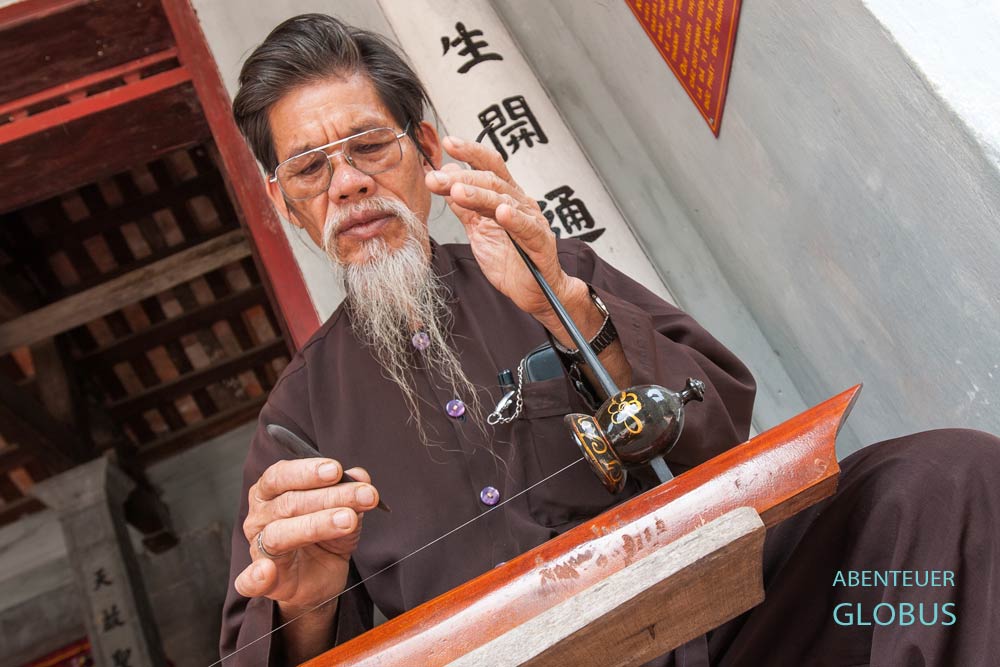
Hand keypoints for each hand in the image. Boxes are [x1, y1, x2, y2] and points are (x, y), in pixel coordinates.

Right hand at [234, 458, 380, 617]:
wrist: (323, 576)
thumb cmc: (326, 535)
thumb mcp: (344, 508)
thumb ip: (350, 490)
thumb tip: (360, 475)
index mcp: (271, 492)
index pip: (280, 475)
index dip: (307, 471)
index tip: (336, 470)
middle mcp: (260, 517)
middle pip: (288, 502)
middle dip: (330, 496)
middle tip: (364, 495)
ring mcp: (259, 549)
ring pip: (280, 533)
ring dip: (318, 524)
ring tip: (349, 519)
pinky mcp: (264, 581)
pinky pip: (251, 580)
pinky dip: (256, 576)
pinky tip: (266, 571)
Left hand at [425, 135, 590, 329]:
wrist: (535, 292)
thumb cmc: (511, 260)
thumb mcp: (479, 230)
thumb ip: (465, 207)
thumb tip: (447, 180)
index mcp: (506, 197)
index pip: (489, 166)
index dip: (470, 152)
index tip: (447, 143)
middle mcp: (520, 203)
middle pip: (492, 181)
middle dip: (461, 178)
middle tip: (435, 178)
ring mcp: (532, 222)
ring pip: (505, 201)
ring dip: (479, 194)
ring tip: (456, 190)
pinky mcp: (540, 244)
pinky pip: (528, 228)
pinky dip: (515, 219)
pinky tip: (502, 213)